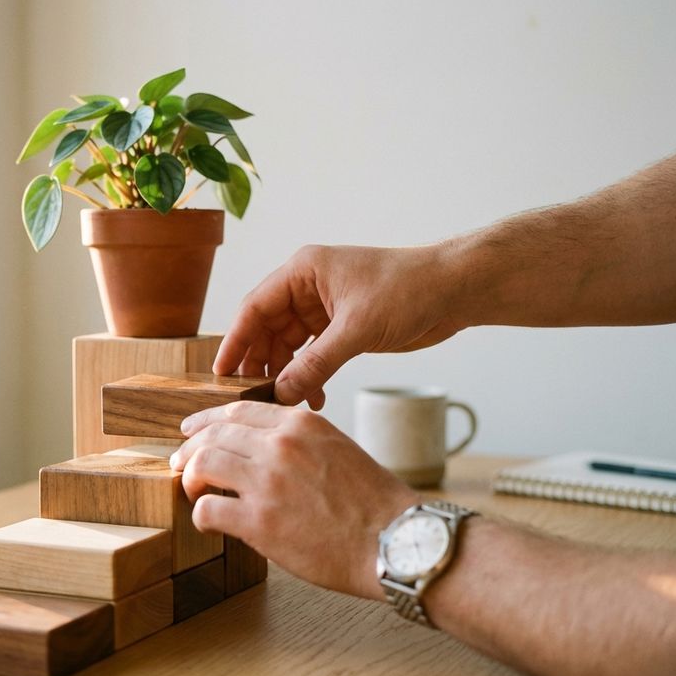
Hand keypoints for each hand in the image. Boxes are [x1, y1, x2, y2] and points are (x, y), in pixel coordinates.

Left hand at [170, 401, 419, 600]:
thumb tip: (262, 450)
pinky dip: (200, 515)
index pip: (237, 411)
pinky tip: (207, 522)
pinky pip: (207, 509)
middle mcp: (280, 446)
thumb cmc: (373, 503)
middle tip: (180, 462)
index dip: (206, 420)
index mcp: (301, 425)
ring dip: (190, 477)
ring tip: (191, 490)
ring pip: (202, 464)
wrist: (396, 541)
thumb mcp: (338, 450)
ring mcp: (268, 482)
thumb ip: (299, 443)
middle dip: (189, 448)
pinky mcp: (259, 521)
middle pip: (213, 434)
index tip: (193, 429)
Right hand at [213, 244, 462, 407]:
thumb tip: (282, 394)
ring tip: (287, 404)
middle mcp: (308, 287)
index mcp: (303, 271)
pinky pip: (312, 355)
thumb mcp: (357, 329)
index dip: (235, 341)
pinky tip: (314, 399)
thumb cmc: (409, 289)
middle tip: (252, 398)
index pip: (254, 308)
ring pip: (289, 346)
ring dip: (287, 375)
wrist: (455, 290)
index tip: (220, 374)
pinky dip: (310, 376)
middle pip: (267, 329)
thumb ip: (316, 363)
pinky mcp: (342, 327)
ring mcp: (324, 308)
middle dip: (260, 364)